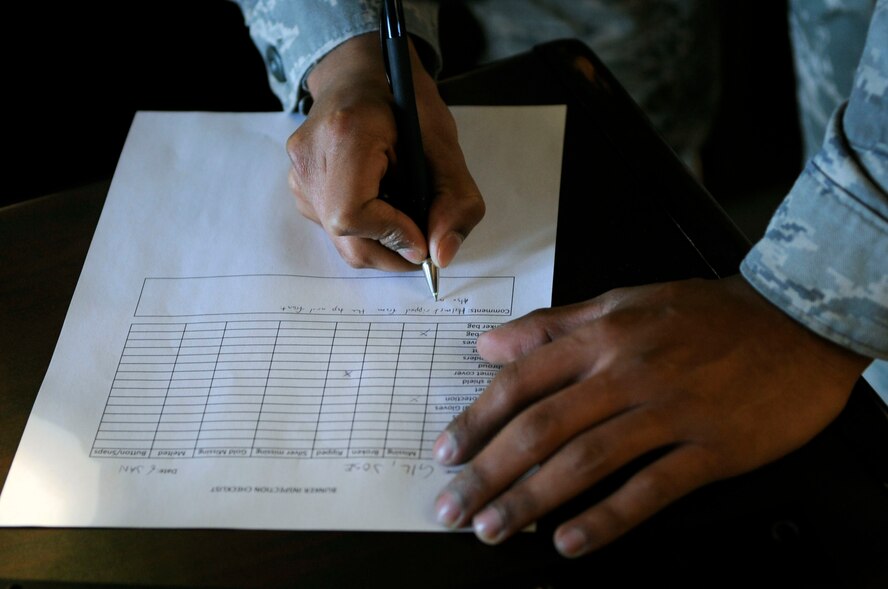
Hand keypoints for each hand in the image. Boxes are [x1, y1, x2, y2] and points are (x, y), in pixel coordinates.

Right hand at [286, 33, 483, 270]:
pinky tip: (381, 202)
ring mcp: (298, 174)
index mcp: (345, 135)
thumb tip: (441, 255)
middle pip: (346, 237)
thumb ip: (455, 201)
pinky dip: (366, 230)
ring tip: (402, 210)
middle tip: (423, 237)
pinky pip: (333, 230)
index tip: (422, 233)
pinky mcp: (299, 187)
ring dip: (381, 240)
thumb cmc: (403, 103)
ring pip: (340, 241)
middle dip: (392, 249)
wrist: (361, 75)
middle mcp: (309, 157)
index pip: (352, 214)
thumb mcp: (444, 145)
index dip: (391, 234)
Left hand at [432, 276, 868, 555]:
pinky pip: (651, 489)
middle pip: (543, 428)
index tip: (448, 452)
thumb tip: (490, 344)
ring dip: (532, 500)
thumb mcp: (622, 302)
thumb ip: (552, 325)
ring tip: (493, 528)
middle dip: (490, 471)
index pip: (522, 381)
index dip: (478, 420)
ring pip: (587, 461)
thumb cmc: (706, 313)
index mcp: (603, 337)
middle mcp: (629, 374)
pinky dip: (608, 519)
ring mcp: (671, 413)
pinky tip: (570, 541)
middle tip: (453, 506)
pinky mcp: (712, 450)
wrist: (797, 322)